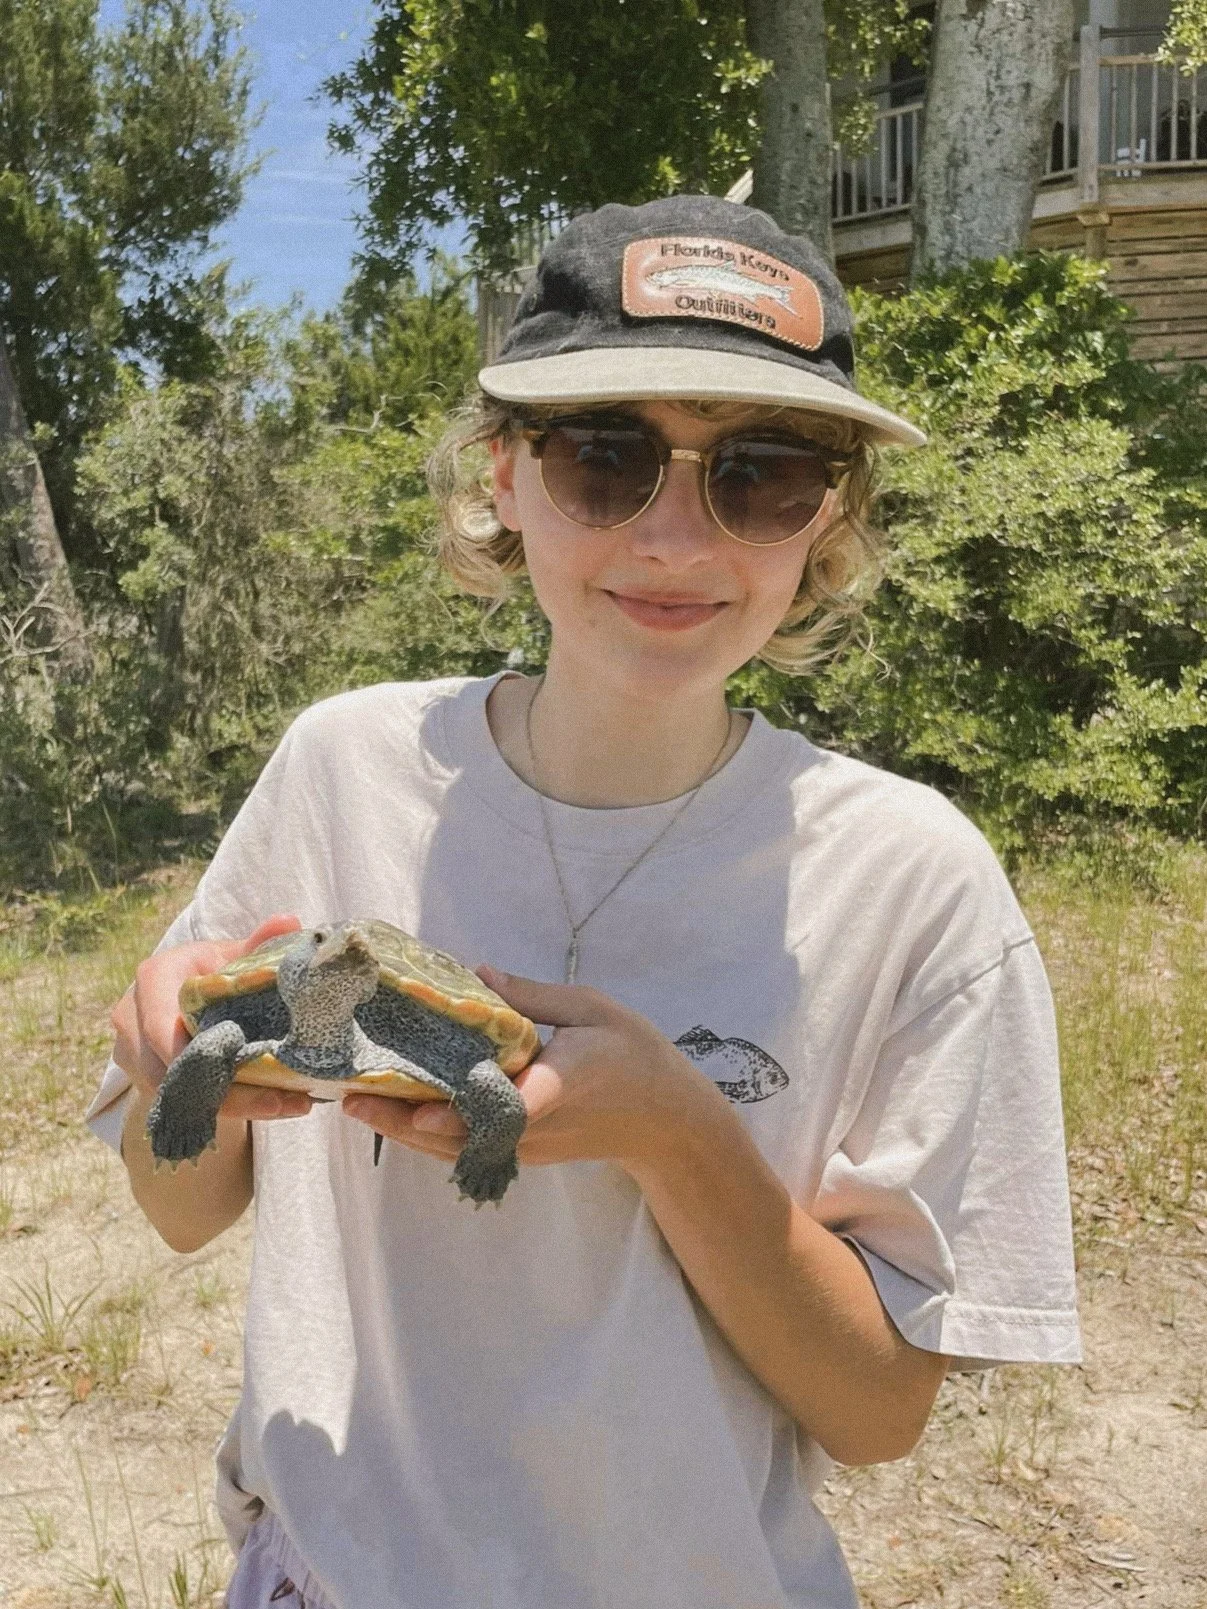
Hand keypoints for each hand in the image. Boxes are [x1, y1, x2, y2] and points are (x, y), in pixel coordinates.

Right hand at [110, 913, 313, 1124]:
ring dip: (233, 1106)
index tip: (231, 1069)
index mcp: (154, 977)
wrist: (183, 991)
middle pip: (168, 1069)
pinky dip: (228, 1110)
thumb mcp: (232, 956)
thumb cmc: (212, 970)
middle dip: (226, 1091)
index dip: (188, 1052)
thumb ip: (259, 943)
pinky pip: (183, 1103)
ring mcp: (133, 1054)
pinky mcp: (147, 1080)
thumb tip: (289, 921)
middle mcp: (132, 1017)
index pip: (159, 1023)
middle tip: (282, 1099)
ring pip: (176, 1094)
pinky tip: (273, 1108)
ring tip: (287, 1105)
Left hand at [343, 966, 717, 1174]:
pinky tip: (396, 1111)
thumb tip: (475, 973)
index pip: (517, 1102)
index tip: (427, 1112)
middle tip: (351, 1099)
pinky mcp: (525, 1153)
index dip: (468, 1109)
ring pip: (459, 1147)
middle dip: (406, 1119)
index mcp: (566, 1079)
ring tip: (356, 1106)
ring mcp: (531, 1146)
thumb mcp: (593, 1007)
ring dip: (407, 1130)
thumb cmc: (635, 1054)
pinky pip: (469, 1147)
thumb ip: (534, 996)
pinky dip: (431, 1134)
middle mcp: (541, 1123)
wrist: (666, 1122)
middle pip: (466, 1132)